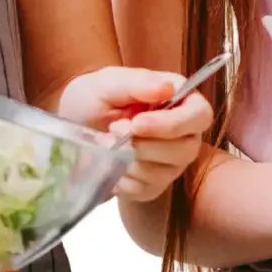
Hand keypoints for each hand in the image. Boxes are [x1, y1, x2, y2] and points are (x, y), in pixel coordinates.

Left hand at [54, 66, 214, 201]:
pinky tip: (110, 162)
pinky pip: (146, 188)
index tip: (137, 124)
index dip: (173, 124)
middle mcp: (183, 132)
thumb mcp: (106, 84)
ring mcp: (171, 161)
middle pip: (186, 149)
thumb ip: (137, 83)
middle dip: (145, 145)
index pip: (199, 115)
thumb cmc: (92, 99)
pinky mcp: (154, 184)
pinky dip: (122, 177)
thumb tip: (167, 87)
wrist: (72, 130)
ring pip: (166, 171)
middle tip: (113, 129)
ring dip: (129, 159)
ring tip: (106, 142)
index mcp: (179, 99)